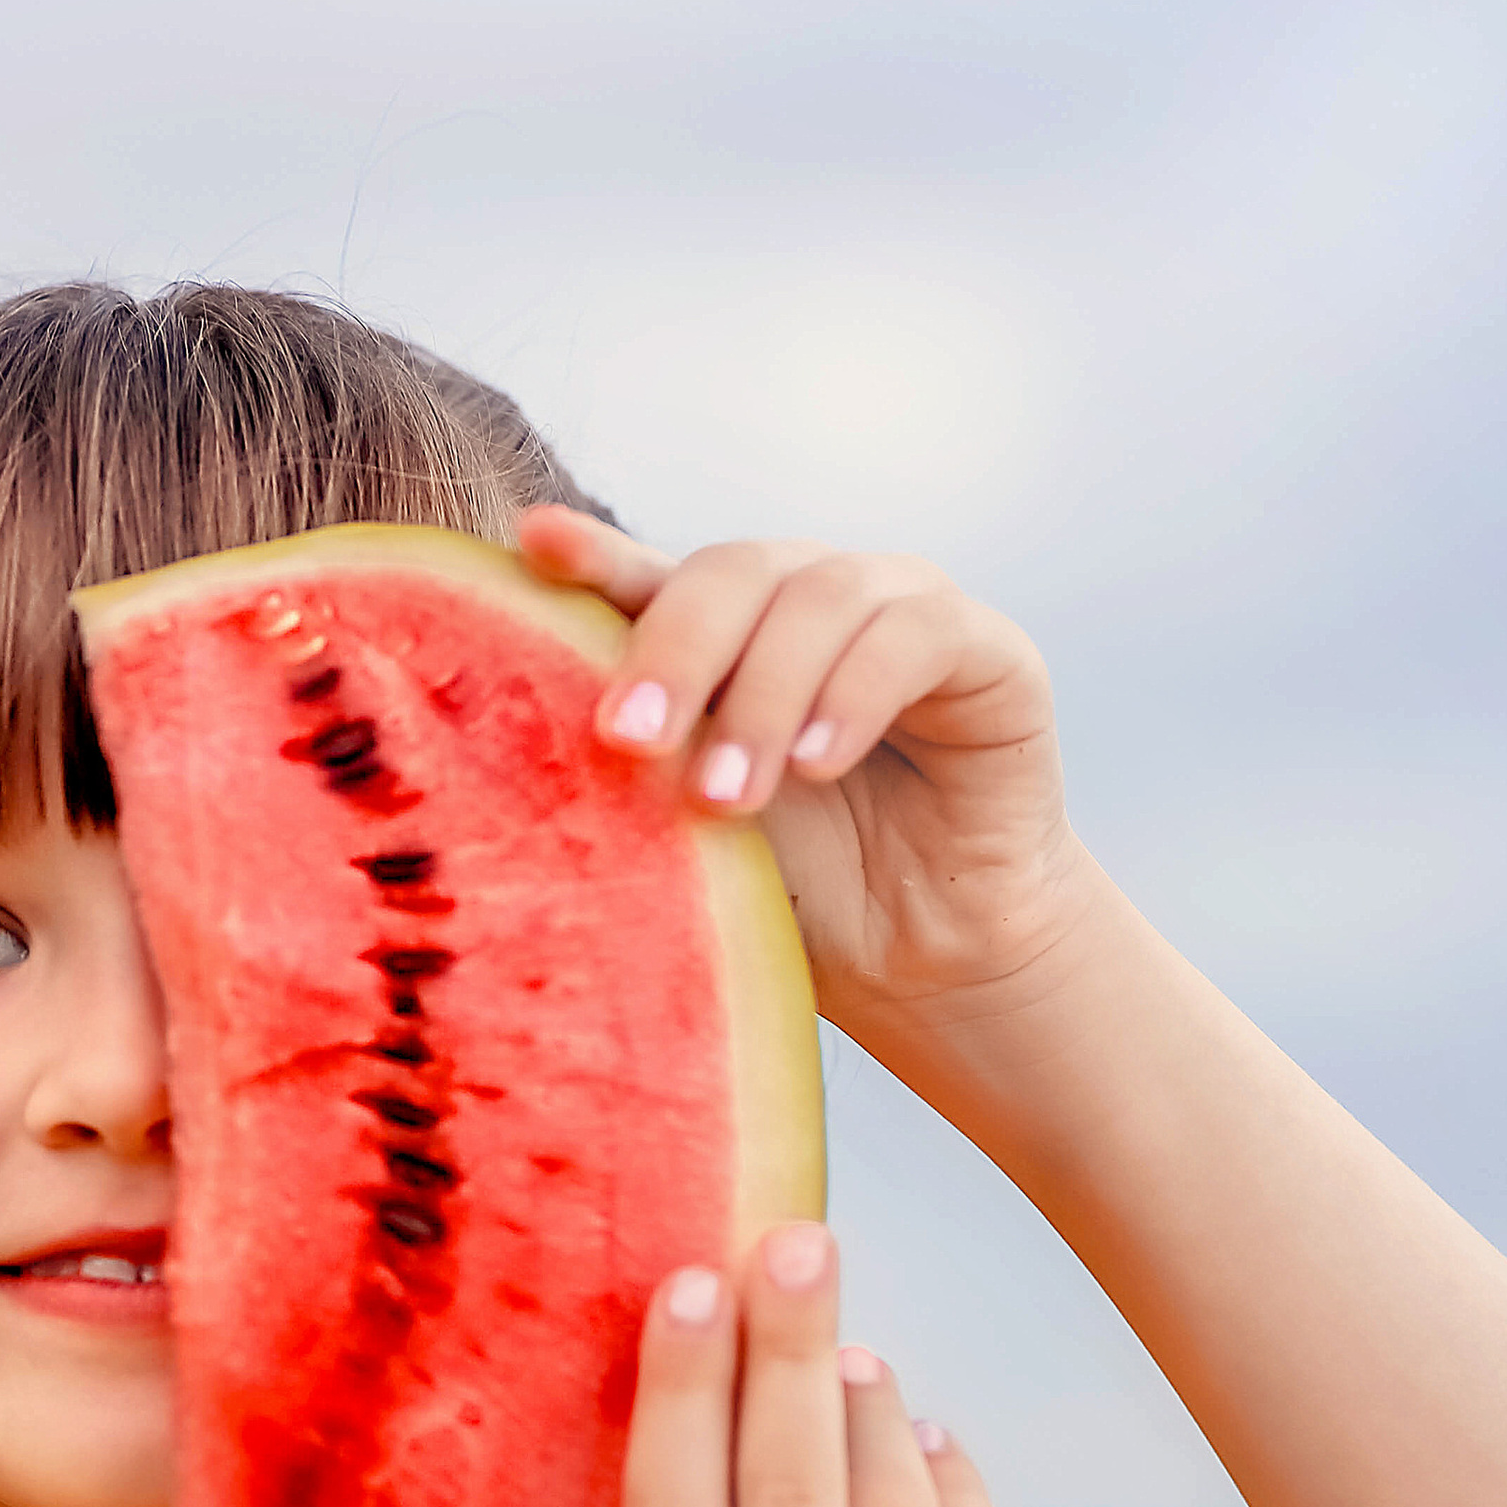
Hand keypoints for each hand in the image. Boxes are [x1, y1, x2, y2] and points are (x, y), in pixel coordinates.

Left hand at [516, 503, 1094, 1038]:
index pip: (655, 577)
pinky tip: (818, 763)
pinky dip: (856, 693)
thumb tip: (520, 747)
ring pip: (821, 598)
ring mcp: (900, 611)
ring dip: (763, 697)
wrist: (926, 960)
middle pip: (733, 572)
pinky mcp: (985, 648)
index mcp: (731, 632)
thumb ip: (644, 769)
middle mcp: (811, 599)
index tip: (536, 546)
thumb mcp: (696, 834)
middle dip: (674, 654)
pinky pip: (916, 633)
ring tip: (727, 799)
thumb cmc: (804, 893)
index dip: (598, 557)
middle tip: (628, 743)